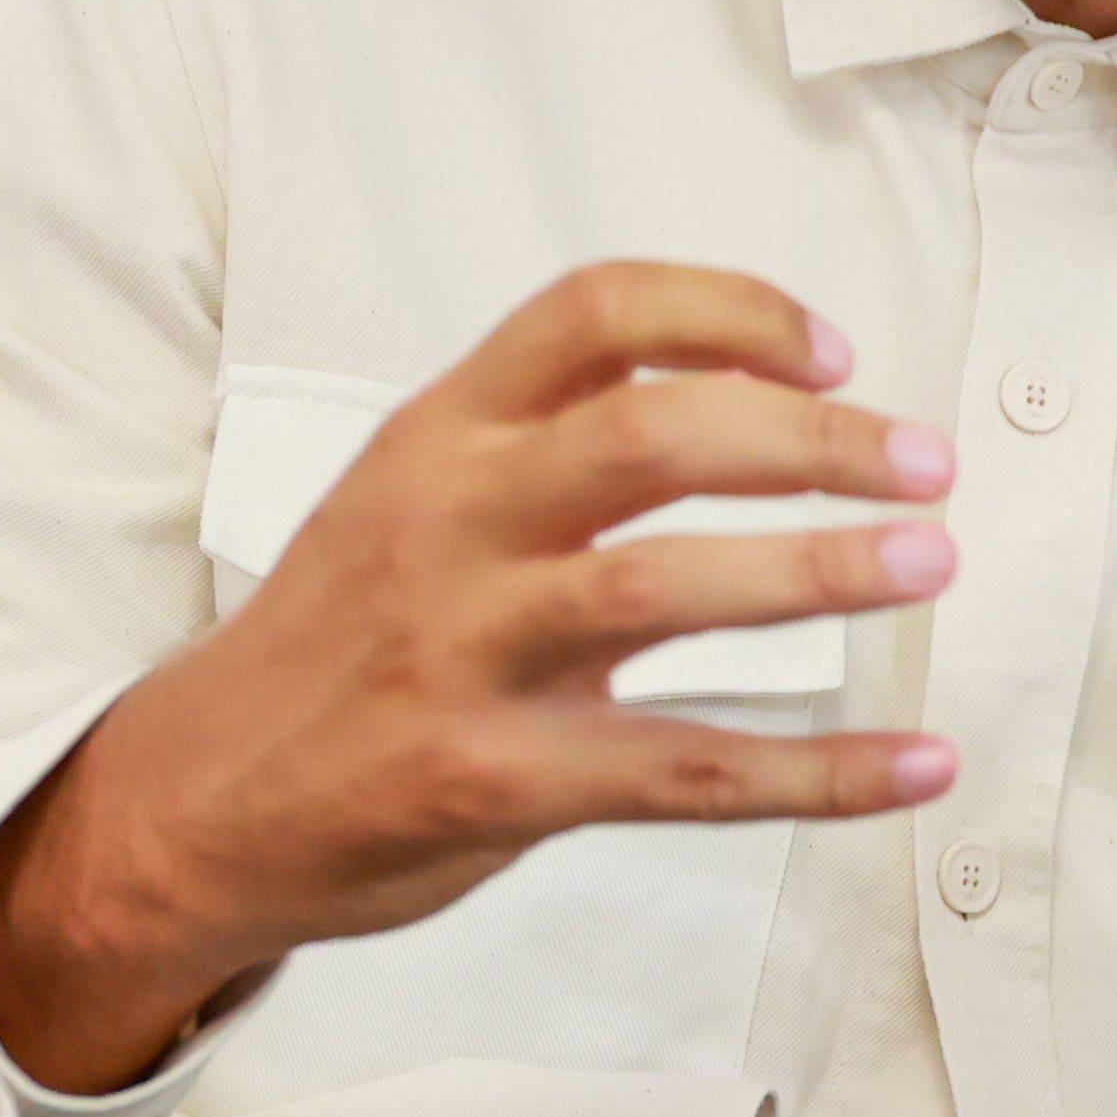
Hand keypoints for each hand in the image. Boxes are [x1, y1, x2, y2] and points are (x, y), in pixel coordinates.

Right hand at [0, 263, 961, 1093]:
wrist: (187, 804)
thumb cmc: (337, 640)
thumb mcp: (409, 494)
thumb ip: (546, 437)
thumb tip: (746, 383)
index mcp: (438, 435)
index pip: (592, 314)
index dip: (732, 313)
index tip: (835, 353)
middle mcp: (449, 525)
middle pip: (653, 435)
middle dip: (813, 442)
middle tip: (925, 465)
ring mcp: (463, 654)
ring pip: (667, 589)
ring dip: (821, 572)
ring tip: (929, 564)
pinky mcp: (490, 781)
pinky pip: (684, 771)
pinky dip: (821, 772)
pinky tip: (918, 766)